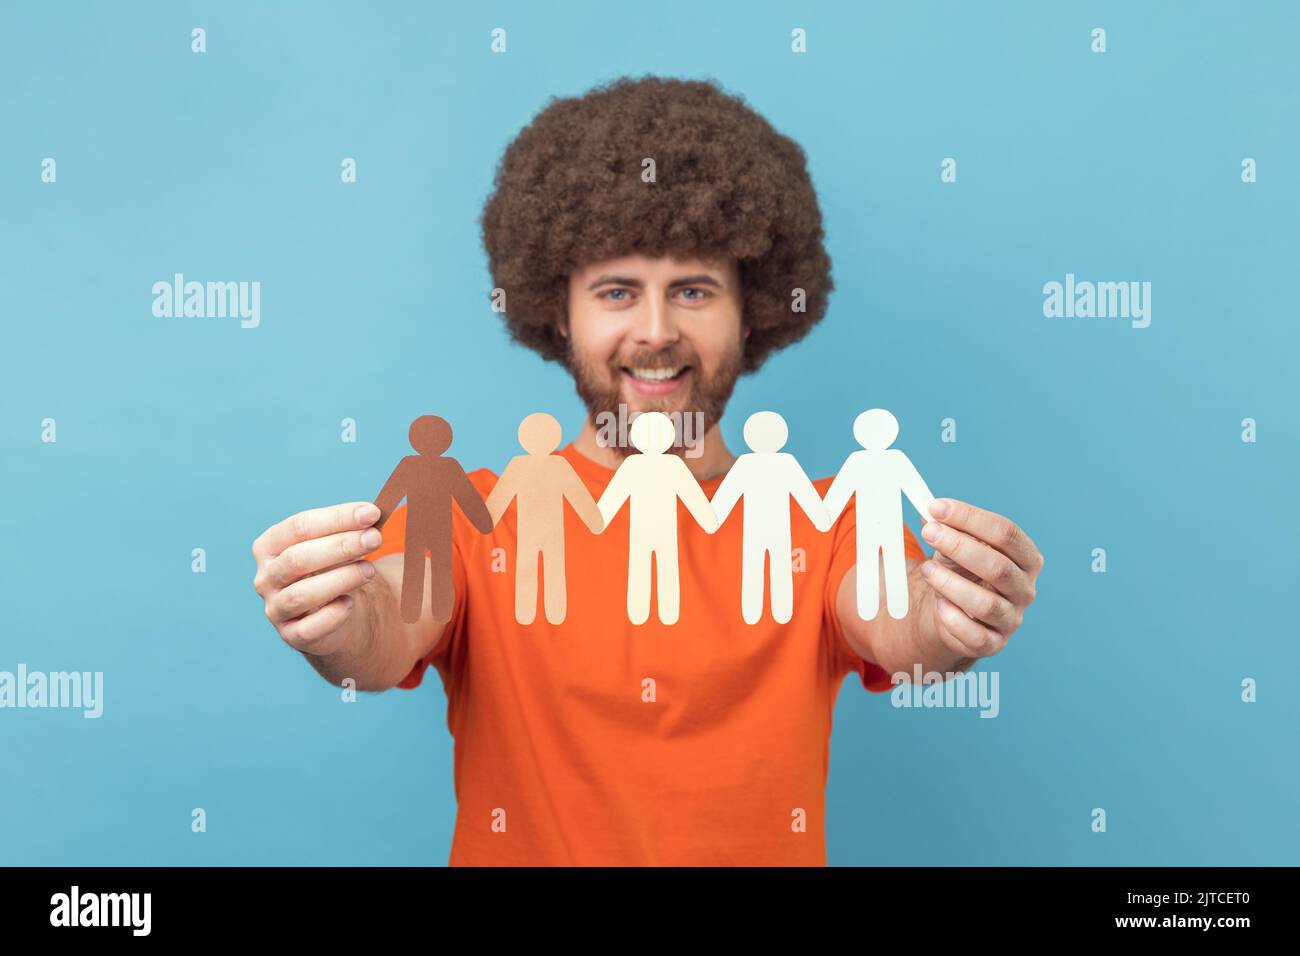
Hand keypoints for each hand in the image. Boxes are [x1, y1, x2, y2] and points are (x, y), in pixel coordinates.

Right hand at [252, 502, 382, 656]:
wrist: (333, 614)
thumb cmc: (333, 569)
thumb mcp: (337, 546)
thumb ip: (351, 530)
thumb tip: (373, 515)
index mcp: (270, 546)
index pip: (299, 526)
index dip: (337, 518)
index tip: (371, 513)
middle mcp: (266, 577)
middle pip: (297, 558)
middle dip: (340, 546)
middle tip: (375, 538)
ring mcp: (275, 608)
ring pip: (301, 595)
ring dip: (341, 579)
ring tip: (369, 570)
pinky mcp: (291, 635)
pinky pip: (309, 628)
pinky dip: (333, 614)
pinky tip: (350, 602)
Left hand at [916, 498, 1042, 659]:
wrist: (953, 613)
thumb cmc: (960, 572)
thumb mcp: (955, 545)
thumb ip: (946, 527)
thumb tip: (929, 511)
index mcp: (1025, 557)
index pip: (1006, 532)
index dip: (970, 517)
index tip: (936, 507)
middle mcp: (1025, 588)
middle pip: (998, 566)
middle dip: (959, 546)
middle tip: (928, 532)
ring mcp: (1012, 618)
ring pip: (986, 604)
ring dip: (951, 584)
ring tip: (927, 569)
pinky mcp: (993, 643)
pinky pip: (975, 636)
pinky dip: (953, 618)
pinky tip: (938, 604)